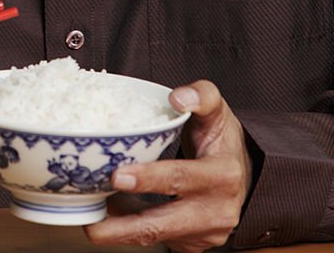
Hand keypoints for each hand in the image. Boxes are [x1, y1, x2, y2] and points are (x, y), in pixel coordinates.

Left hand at [85, 80, 251, 252]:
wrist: (242, 171)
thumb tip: (178, 98)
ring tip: (91, 221)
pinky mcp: (194, 244)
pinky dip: (131, 229)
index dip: (149, 179)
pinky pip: (158, 238)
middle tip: (92, 220)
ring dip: (121, 232)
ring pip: (157, 235)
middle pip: (164, 222)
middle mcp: (218, 210)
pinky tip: (110, 215)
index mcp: (222, 175)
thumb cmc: (221, 138)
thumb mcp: (216, 109)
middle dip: (125, 225)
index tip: (118, 176)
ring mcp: (206, 232)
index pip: (181, 177)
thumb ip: (201, 96)